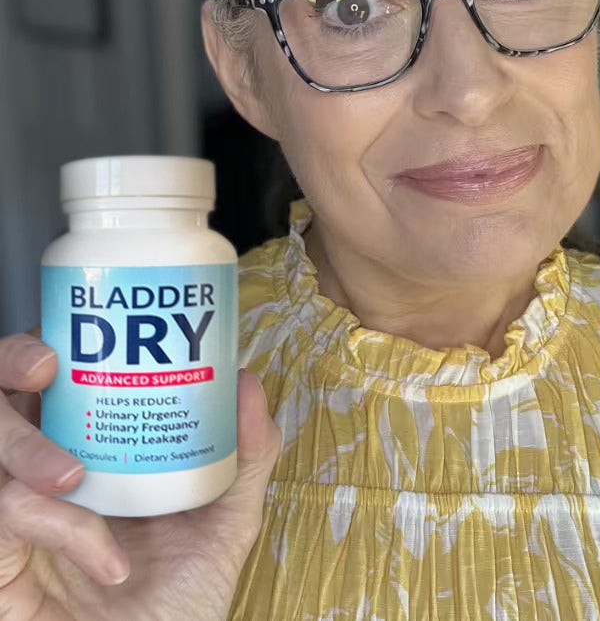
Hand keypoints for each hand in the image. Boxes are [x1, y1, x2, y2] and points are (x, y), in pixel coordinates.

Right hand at [0, 330, 281, 619]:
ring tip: (75, 478)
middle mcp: (41, 472)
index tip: (67, 334)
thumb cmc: (180, 600)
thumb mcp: (223, 523)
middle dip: (10, 363)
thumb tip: (247, 380)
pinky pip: (7, 515)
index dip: (42, 344)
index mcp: (88, 450)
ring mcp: (14, 517)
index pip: (51, 379)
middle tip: (45, 368)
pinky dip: (61, 529)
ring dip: (27, 448)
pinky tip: (108, 562)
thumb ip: (244, 457)